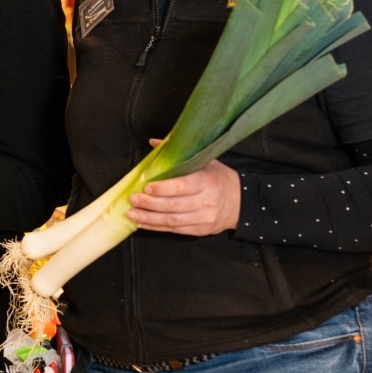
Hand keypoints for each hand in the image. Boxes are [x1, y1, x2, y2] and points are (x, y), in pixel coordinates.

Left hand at [124, 157, 240, 236]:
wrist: (239, 202)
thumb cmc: (217, 179)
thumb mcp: (205, 161)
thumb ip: (178, 153)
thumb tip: (153, 142)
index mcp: (207, 182)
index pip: (182, 187)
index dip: (162, 189)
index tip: (146, 187)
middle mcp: (206, 201)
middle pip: (173, 205)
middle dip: (150, 204)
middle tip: (133, 199)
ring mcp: (203, 218)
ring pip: (172, 220)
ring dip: (149, 218)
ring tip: (132, 213)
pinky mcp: (199, 230)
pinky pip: (174, 229)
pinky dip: (156, 227)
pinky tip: (143, 223)